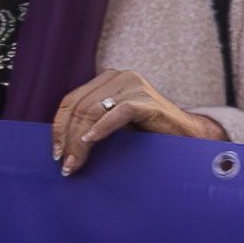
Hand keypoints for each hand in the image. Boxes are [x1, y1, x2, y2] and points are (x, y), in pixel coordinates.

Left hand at [51, 69, 222, 174]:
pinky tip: (91, 142)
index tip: (56, 152)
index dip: (59, 127)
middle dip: (68, 138)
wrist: (187, 136)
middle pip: (80, 107)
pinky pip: (119, 112)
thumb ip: (92, 122)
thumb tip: (61, 144)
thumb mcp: (115, 123)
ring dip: (80, 141)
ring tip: (75, 163)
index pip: (72, 100)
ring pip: (94, 110)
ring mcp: (134, 86)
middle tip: (65, 164)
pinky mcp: (148, 101)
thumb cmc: (149, 133)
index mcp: (108, 80)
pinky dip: (102, 128)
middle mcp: (119, 77)